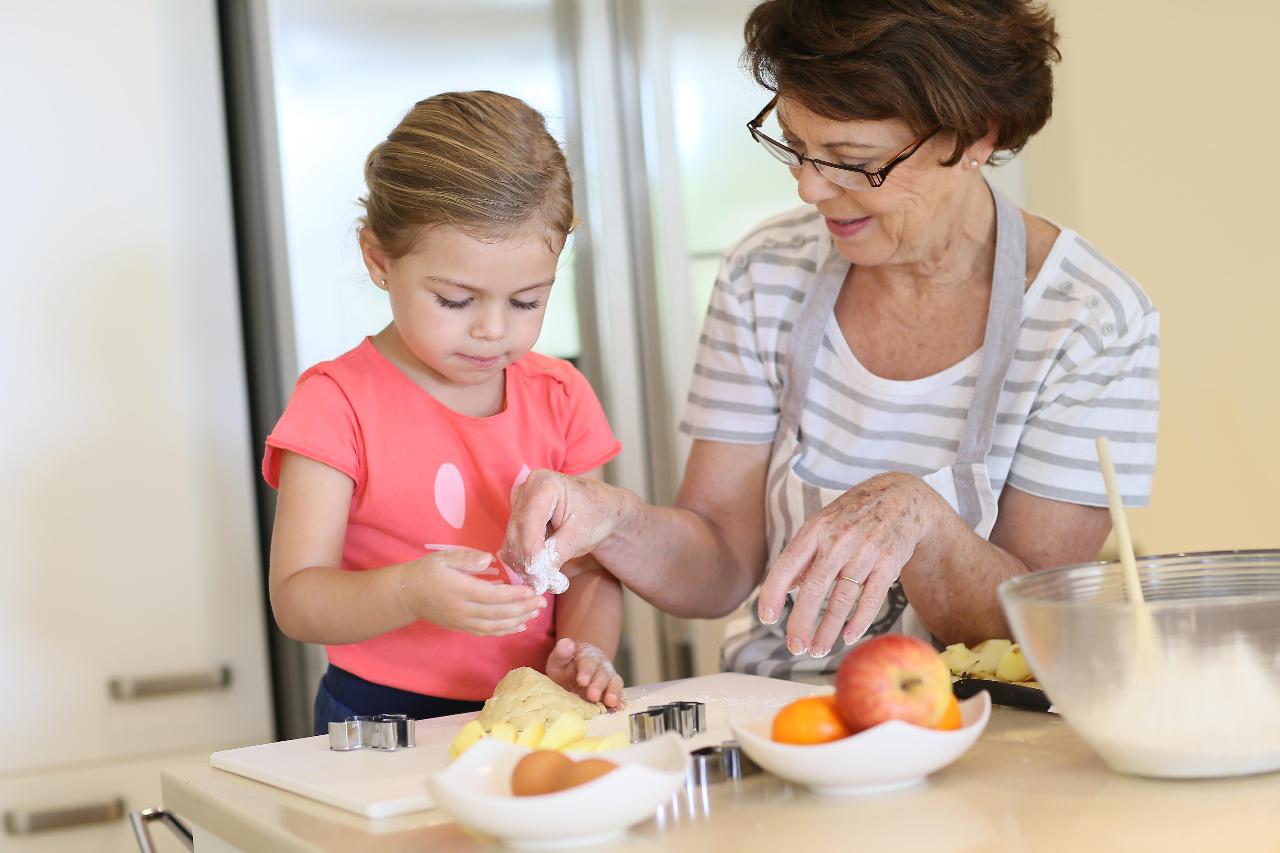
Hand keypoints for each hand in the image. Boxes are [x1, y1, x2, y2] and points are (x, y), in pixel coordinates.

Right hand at [397, 548, 546, 636]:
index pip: (491, 596)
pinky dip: (505, 631)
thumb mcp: (444, 557)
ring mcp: (462, 622)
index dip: (513, 595)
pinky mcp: (461, 628)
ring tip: (535, 613)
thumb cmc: (427, 571)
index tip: (531, 590)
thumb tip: (489, 559)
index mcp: (459, 590)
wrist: (407, 594)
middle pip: (497, 613)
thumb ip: (466, 558)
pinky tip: (520, 626)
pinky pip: (486, 633)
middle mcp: (462, 610)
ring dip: (518, 621)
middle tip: (542, 602)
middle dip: (522, 609)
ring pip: (494, 626)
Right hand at [500, 470, 634, 579]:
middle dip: (527, 560)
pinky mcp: (516, 522)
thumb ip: (559, 550)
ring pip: (510, 541)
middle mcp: (525, 491)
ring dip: (523, 564)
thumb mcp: (582, 532)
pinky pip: (512, 546)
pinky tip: (538, 574)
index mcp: (543, 484)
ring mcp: (518, 506)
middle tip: (541, 584)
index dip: (530, 547)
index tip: (535, 571)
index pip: (529, 519)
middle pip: (516, 531)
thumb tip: (539, 572)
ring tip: (543, 581)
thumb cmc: (595, 514)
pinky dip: (522, 562)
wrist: (598, 511)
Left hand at [544, 637, 623, 708]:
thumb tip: (566, 643)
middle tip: (592, 696)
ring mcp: (609, 678)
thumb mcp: (558, 661)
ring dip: (613, 692)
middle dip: (598, 685)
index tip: (581, 681)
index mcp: (587, 655)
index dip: (586, 671)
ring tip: (610, 702)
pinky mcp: (613, 691)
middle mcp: (601, 665)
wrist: (575, 674)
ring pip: (614, 682)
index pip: (588, 661)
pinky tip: (620, 708)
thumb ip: (561, 653)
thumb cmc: (565, 668)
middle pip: (602, 674)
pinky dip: (621, 701)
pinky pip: (619, 694)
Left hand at [757, 472, 942, 657]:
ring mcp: (866, 552)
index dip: (773, 592)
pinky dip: (858, 622)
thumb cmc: (853, 515)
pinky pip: (871, 599)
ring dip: (828, 630)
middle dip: (802, 623)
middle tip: (794, 647)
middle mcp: (838, 540)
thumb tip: (786, 588)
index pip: (787, 564)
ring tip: (817, 650)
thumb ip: (804, 555)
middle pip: (814, 589)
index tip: (766, 618)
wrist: (901, 497)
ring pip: (842, 599)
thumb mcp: (823, 524)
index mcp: (815, 529)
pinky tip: (847, 637)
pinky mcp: (889, 563)